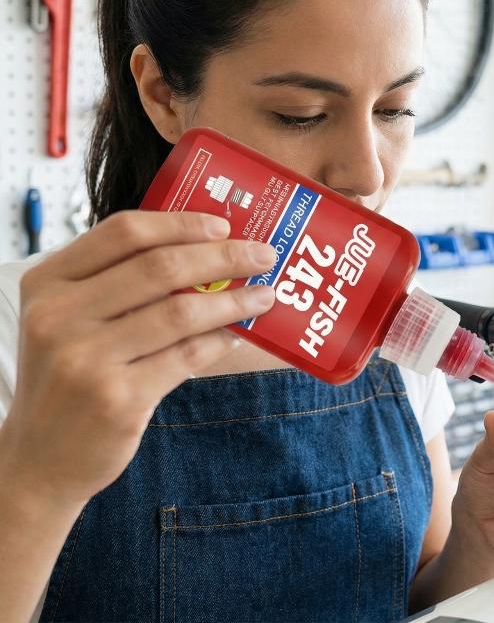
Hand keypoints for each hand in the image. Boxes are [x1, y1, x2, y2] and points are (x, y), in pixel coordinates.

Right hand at [0, 210, 277, 507]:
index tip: (223, 225)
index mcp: (48, 282)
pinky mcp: (116, 399)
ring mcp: (85, 359)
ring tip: (265, 295)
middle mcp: (58, 315)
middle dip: (224, 256)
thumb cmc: (68, 376)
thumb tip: (207, 250)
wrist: (39, 459)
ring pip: (181, 311)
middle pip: (160, 267)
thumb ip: (118, 283)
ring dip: (234, 300)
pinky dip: (220, 340)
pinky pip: (187, 356)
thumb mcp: (71, 319)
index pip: (124, 232)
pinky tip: (239, 334)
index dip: (181, 224)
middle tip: (264, 254)